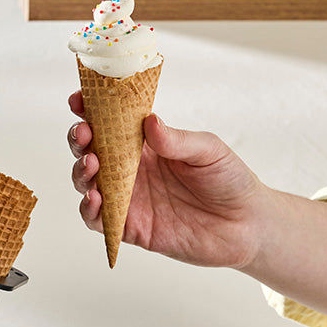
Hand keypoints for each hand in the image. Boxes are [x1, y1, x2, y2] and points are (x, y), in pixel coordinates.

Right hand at [67, 92, 266, 268]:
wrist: (246, 226)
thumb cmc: (230, 181)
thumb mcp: (209, 151)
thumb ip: (177, 140)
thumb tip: (149, 122)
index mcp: (146, 145)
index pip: (109, 123)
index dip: (90, 110)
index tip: (79, 99)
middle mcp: (130, 170)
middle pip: (90, 150)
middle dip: (79, 139)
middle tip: (83, 133)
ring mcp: (127, 198)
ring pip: (87, 183)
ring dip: (81, 172)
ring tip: (91, 164)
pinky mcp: (128, 227)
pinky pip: (97, 219)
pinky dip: (89, 209)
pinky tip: (95, 198)